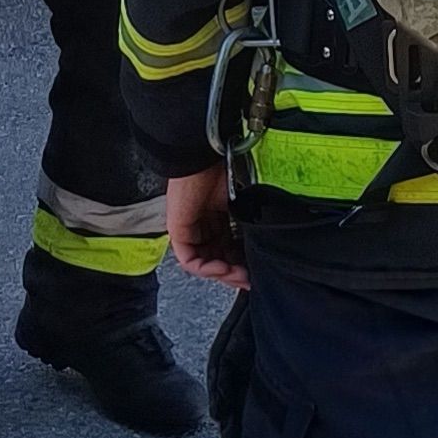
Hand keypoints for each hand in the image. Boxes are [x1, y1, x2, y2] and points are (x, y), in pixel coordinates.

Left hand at [168, 166, 245, 286]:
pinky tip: (223, 267)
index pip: (228, 250)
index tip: (255, 274)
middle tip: (248, 280)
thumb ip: (247, 229)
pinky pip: (189, 260)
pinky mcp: (177, 232)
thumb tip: (260, 253)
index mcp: (218, 219)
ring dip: (222, 274)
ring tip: (238, 275)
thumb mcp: (243, 207)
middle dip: (233, 274)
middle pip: (216, 260)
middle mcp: (203, 227)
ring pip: (204, 264)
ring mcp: (189, 230)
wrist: (206, 157)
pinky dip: (207, 269)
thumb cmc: (225, 173)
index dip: (241, 264)